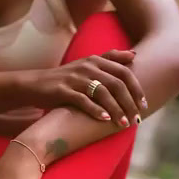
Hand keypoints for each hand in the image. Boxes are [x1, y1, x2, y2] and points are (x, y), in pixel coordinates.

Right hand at [24, 49, 146, 127]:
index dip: (136, 88)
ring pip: (102, 93)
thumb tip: (134, 54)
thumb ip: (110, 58)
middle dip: (129, 102)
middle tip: (136, 118)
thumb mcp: (87, 64)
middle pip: (116, 83)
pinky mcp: (63, 90)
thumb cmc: (66, 78)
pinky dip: (96, 111)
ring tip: (123, 123)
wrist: (35, 84)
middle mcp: (87, 67)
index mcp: (96, 60)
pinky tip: (105, 120)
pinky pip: (83, 101)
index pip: (124, 71)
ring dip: (116, 109)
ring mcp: (75, 78)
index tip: (143, 104)